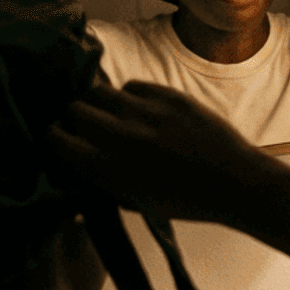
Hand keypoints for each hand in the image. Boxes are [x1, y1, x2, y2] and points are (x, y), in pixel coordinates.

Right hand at [49, 80, 289, 223]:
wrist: (234, 183)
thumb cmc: (185, 201)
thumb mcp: (135, 203)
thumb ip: (100, 183)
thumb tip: (73, 167)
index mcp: (110, 168)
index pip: (58, 139)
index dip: (55, 137)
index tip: (59, 137)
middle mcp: (123, 136)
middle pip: (74, 109)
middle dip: (73, 116)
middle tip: (81, 122)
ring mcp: (147, 112)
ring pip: (100, 91)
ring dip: (98, 102)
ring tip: (108, 112)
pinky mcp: (169, 96)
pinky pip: (133, 86)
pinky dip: (129, 96)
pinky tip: (137, 108)